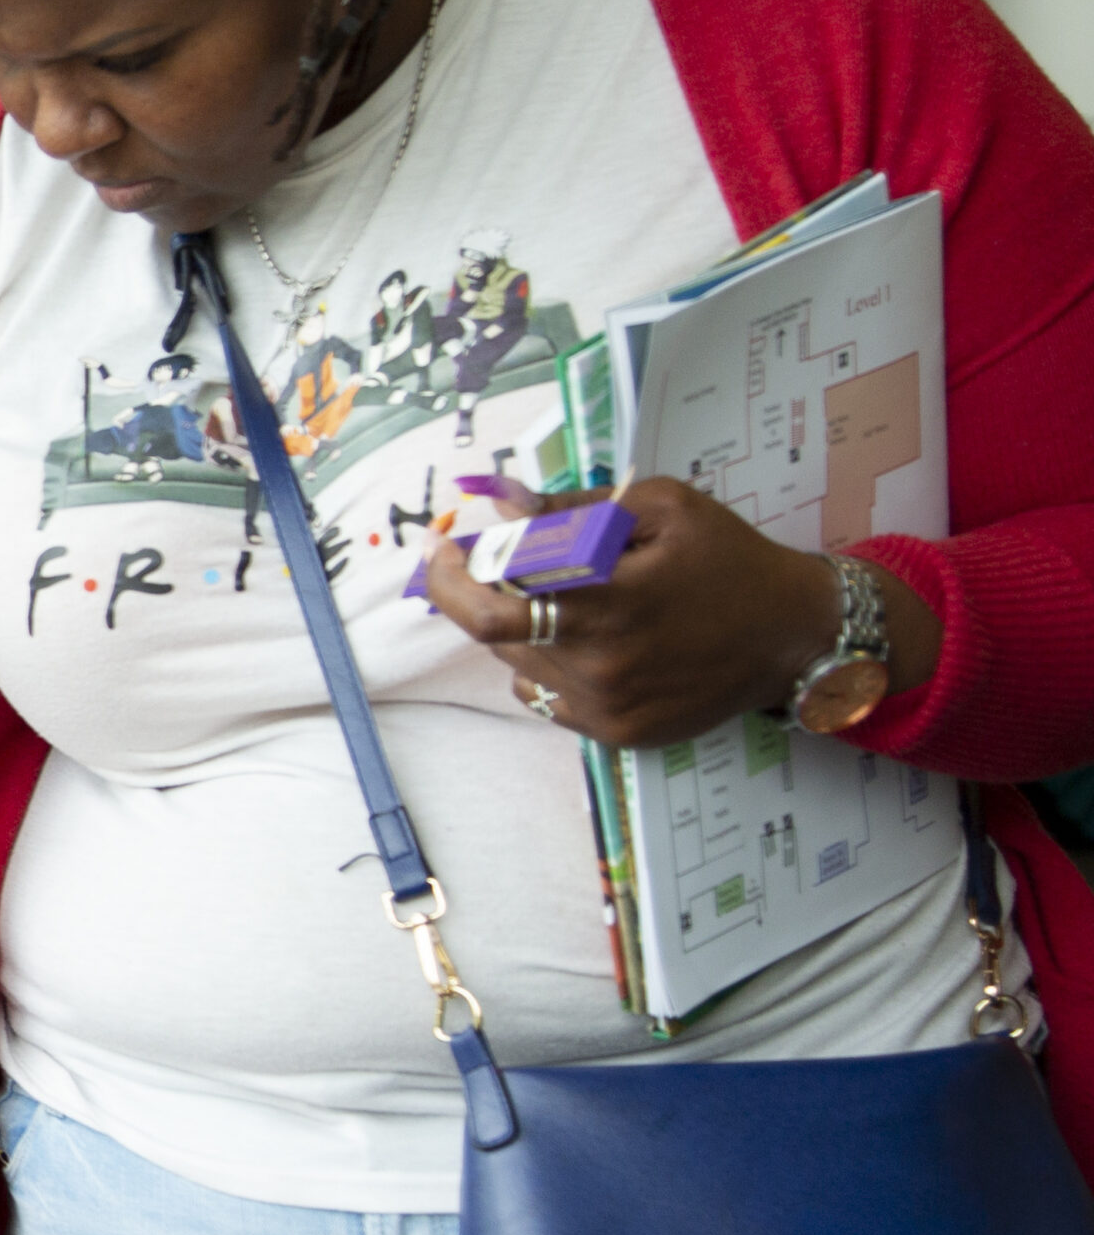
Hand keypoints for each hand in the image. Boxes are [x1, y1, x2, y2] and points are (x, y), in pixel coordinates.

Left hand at [421, 479, 939, 746]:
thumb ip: (573, 509)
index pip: (490, 608)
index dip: (450, 577)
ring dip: (523, 627)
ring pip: (519, 666)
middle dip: (486, 592)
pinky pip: (547, 696)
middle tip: (492, 562)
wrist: (794, 635)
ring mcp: (607, 707)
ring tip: (572, 596)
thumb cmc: (727, 560)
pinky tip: (590, 637)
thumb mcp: (662, 508)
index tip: (440, 546)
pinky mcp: (618, 734)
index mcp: (607, 602)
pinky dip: (548, 664)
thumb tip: (503, 501)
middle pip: (498, 635)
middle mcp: (601, 664)